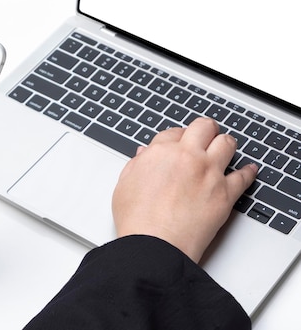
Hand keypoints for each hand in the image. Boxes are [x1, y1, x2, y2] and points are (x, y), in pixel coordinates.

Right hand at [112, 117, 257, 262]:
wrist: (154, 244)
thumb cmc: (137, 219)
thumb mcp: (124, 184)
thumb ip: (137, 165)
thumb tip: (144, 156)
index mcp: (161, 152)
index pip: (174, 132)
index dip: (177, 137)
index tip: (180, 143)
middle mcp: (187, 157)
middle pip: (204, 128)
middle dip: (205, 130)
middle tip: (206, 135)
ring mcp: (209, 173)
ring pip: (227, 143)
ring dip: (225, 143)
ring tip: (224, 147)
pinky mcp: (225, 194)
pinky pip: (243, 176)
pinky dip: (248, 172)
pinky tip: (248, 170)